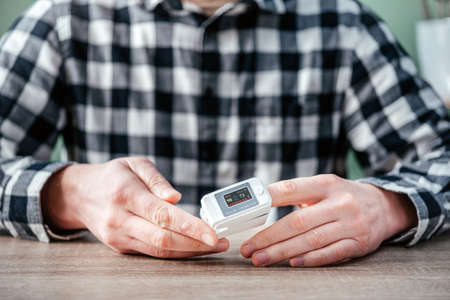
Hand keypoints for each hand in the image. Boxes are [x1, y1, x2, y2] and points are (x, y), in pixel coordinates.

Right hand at [41, 157, 228, 257]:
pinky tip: (191, 246)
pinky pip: (150, 253)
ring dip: (188, 252)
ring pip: (158, 252)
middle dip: (196, 245)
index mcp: (125, 194)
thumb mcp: (135, 164)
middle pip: (162, 240)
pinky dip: (174, 252)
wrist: (78, 194)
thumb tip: (177, 198)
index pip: (162, 215)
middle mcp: (120, 219)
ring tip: (212, 247)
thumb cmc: (112, 175)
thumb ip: (157, 179)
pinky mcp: (119, 247)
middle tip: (221, 243)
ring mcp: (118, 236)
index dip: (190, 227)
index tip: (213, 234)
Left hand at [240, 175, 416, 266]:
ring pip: (310, 241)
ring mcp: (350, 224)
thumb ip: (298, 193)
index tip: (250, 208)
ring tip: (260, 259)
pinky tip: (290, 263)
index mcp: (327, 183)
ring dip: (281, 252)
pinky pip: (330, 254)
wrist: (384, 206)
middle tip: (248, 248)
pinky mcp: (359, 243)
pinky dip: (309, 260)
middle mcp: (340, 203)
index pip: (293, 188)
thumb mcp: (324, 185)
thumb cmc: (343, 196)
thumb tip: (261, 205)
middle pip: (298, 222)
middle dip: (268, 237)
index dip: (270, 197)